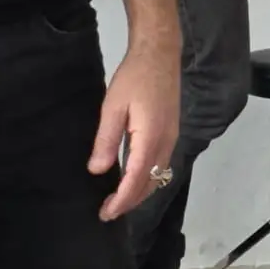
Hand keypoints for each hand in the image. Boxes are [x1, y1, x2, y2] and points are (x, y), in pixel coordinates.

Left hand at [89, 34, 180, 221]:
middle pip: (151, 183)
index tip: (105, 213)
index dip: (121, 201)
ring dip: (140, 192)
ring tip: (119, 200)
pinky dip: (148, 179)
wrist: (160, 55)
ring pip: (159, 176)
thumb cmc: (134, 78)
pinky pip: (162, 165)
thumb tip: (97, 170)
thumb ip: (106, 141)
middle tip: (108, 212)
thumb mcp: (112, 108)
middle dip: (130, 202)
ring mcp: (172, 139)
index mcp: (150, 139)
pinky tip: (133, 177)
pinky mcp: (172, 133)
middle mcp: (166, 144)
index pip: (136, 180)